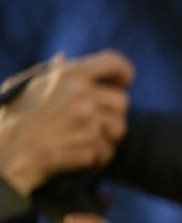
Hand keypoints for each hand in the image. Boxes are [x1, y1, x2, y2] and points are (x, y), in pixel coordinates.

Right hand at [0, 49, 134, 195]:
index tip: (124, 82)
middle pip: (122, 102)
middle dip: (111, 115)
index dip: (124, 72)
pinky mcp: (89, 146)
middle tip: (92, 123)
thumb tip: (64, 58)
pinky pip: (107, 151)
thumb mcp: (26, 86)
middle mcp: (81, 94)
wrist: (5, 154)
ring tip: (82, 140)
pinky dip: (95, 158)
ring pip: (119, 128)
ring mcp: (86, 120)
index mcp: (69, 75)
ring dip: (105, 138)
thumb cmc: (12, 120)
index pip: (113, 62)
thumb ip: (51, 73)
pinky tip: (76, 155)